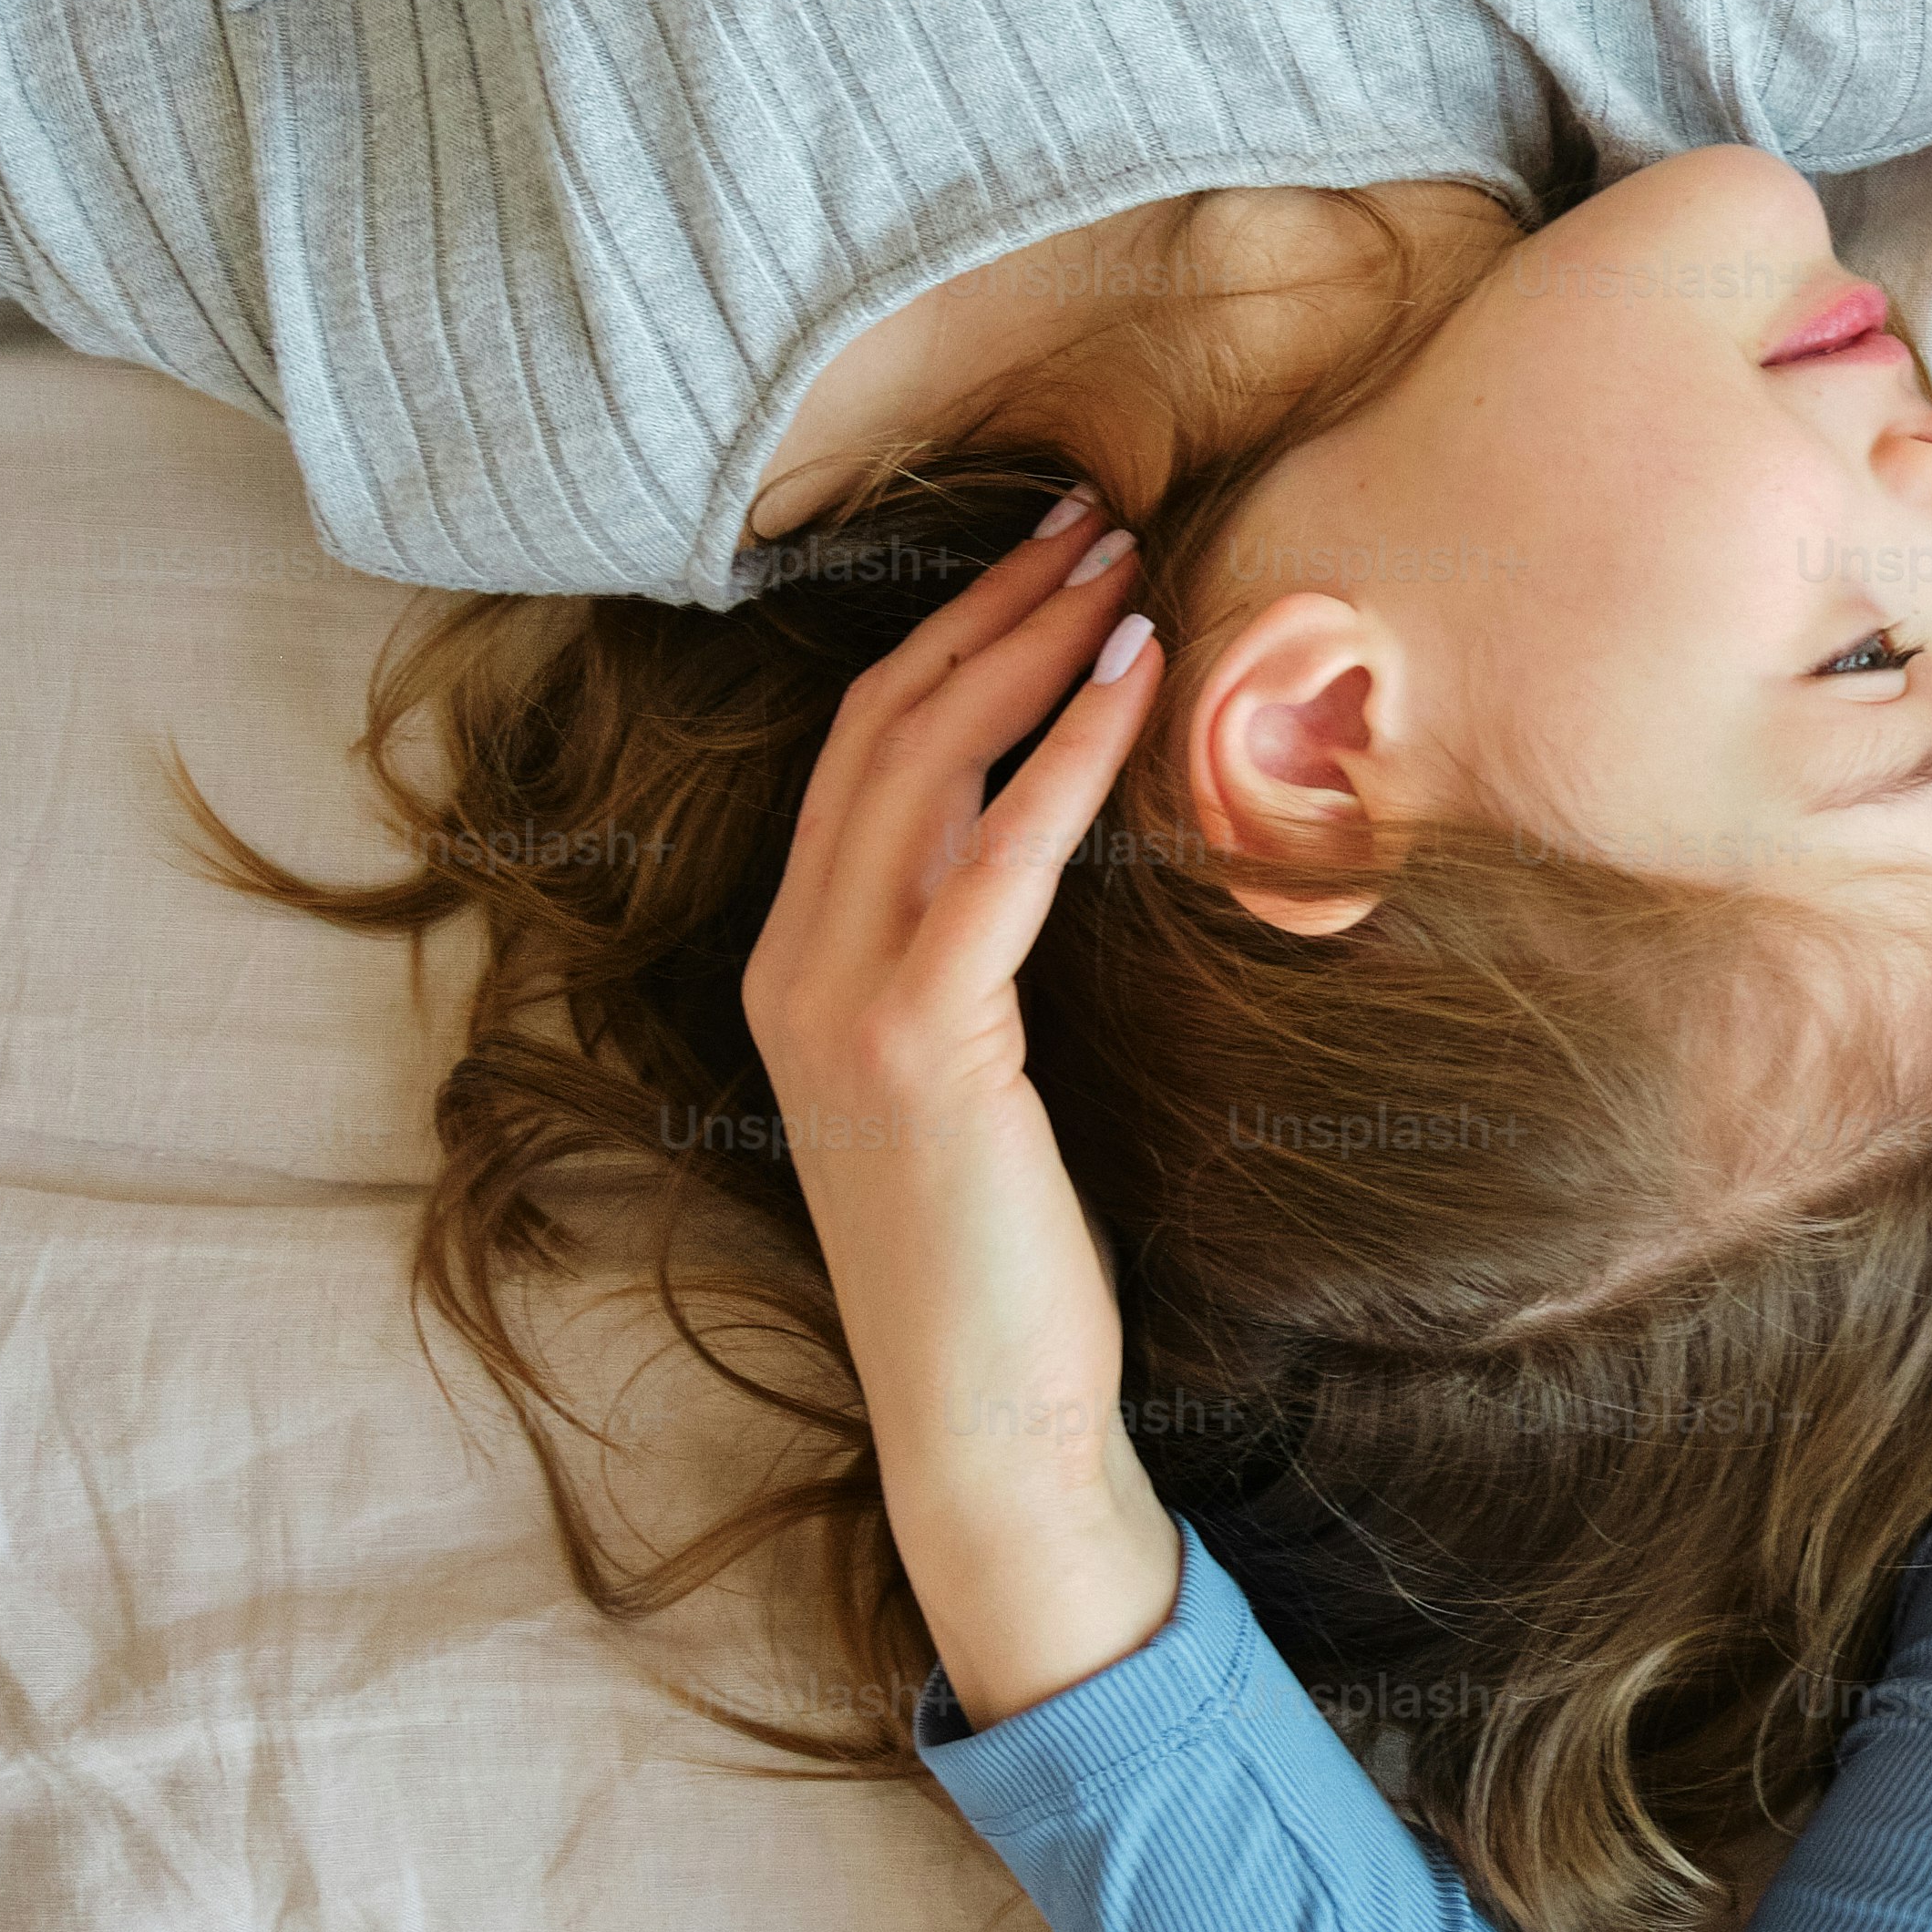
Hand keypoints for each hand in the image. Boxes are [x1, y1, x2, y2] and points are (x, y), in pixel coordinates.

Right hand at [735, 483, 1184, 1727]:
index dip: (950, 635)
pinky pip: (996, 859)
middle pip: (882, 728)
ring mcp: (840, 1003)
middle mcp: (791, 966)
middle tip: (1094, 516)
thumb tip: (1053, 839)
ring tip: (1125, 565)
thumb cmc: (1007, 1255)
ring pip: (926, 766)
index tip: (1050, 557)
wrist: (988, 1415)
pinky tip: (1139, 685)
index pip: (860, 750)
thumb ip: (973, 963)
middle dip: (991, 607)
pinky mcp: (920, 1044)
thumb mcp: (975, 1080)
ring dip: (1034, 648)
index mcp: (792, 965)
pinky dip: (1068, 756)